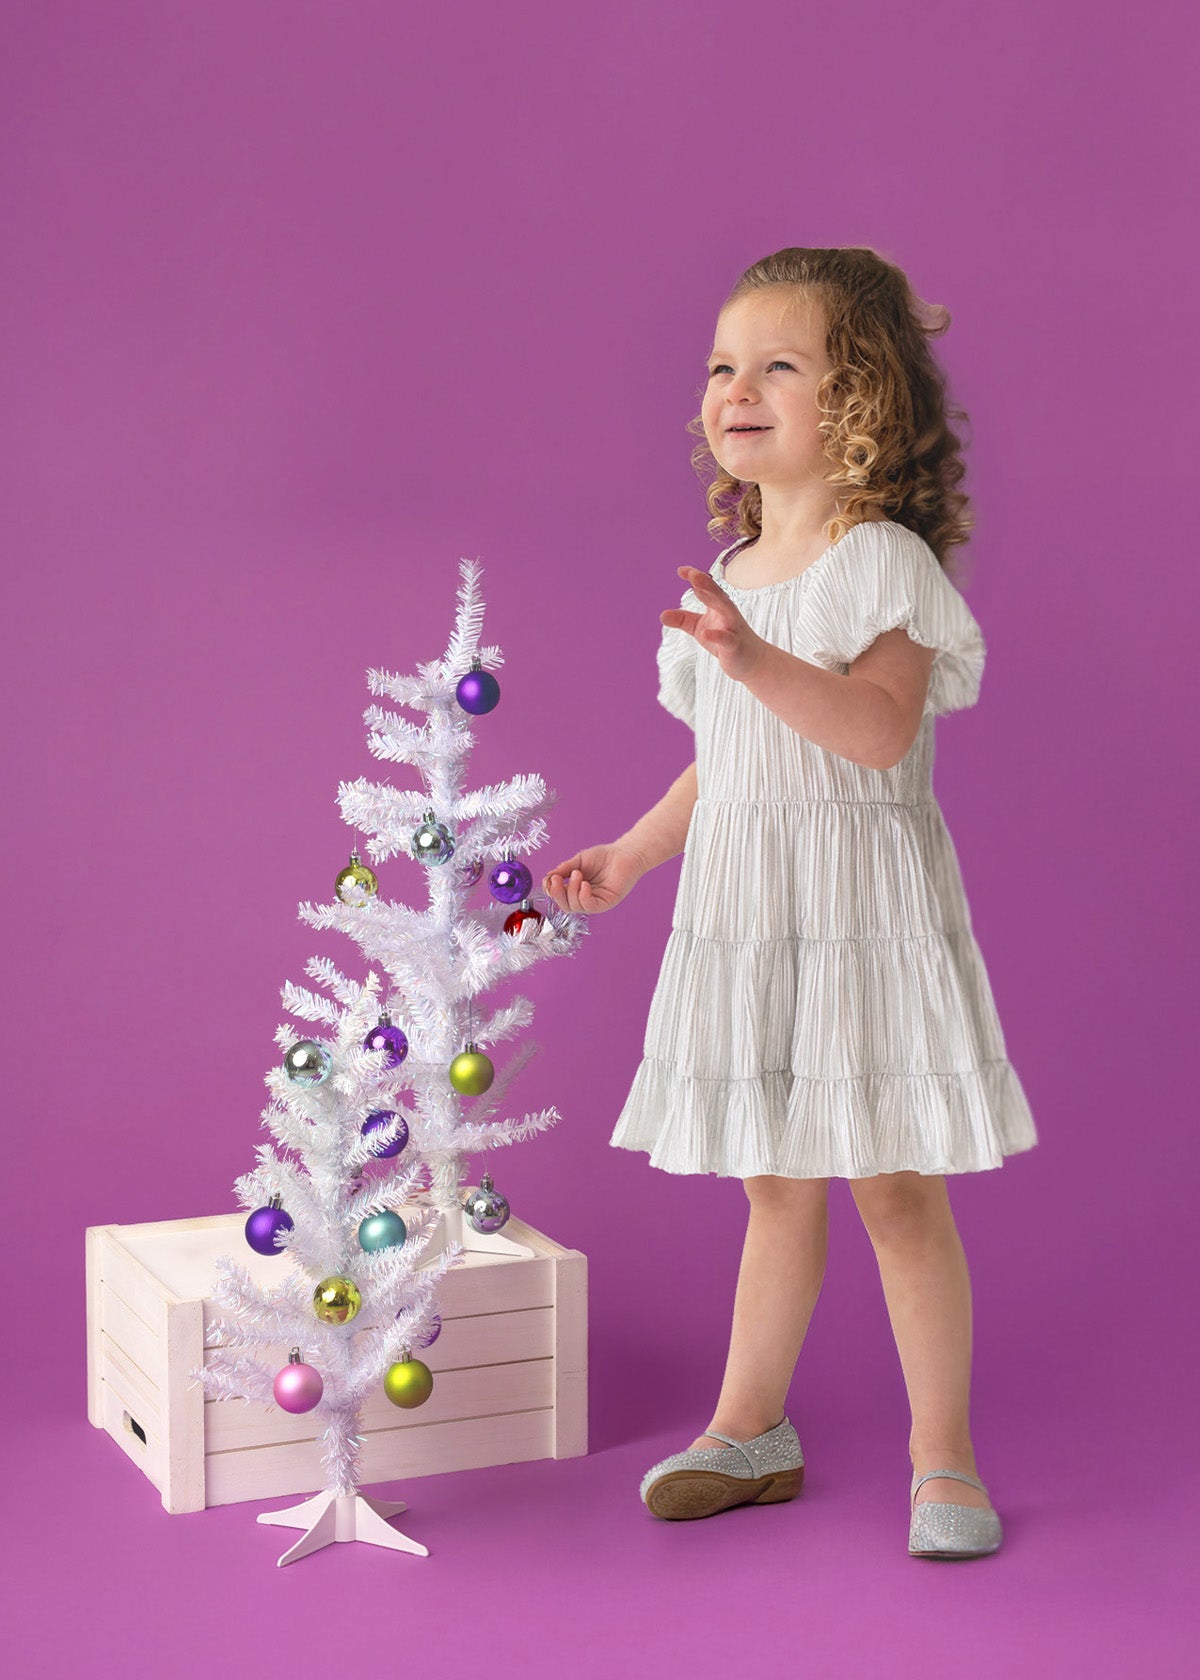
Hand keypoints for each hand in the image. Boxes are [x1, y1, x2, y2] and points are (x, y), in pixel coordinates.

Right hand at [542, 843, 645, 913]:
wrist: (624, 853)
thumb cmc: (603, 856)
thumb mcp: (578, 861)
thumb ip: (563, 870)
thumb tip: (547, 878)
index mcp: (576, 889)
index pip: (559, 897)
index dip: (551, 891)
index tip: (549, 878)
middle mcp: (584, 898)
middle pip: (565, 906)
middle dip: (557, 893)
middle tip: (556, 879)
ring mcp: (595, 902)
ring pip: (575, 907)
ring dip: (571, 890)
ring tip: (577, 873)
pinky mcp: (606, 903)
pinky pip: (590, 907)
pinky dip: (583, 897)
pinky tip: (585, 884)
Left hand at [666, 567, 765, 682]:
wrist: (752, 661)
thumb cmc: (725, 641)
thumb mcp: (700, 628)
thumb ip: (683, 620)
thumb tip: (662, 615)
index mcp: (718, 606)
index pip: (707, 588)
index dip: (696, 578)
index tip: (681, 570)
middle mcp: (727, 613)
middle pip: (716, 594)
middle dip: (705, 583)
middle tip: (692, 573)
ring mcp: (733, 628)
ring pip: (726, 610)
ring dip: (713, 599)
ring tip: (698, 589)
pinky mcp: (734, 645)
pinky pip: (727, 639)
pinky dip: (717, 635)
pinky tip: (704, 633)